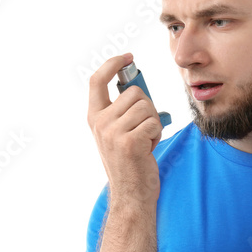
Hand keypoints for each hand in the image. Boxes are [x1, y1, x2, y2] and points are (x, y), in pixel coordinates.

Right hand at [87, 53, 161, 206]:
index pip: (97, 81)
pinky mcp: (130, 142)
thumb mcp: (116, 133)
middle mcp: (100, 123)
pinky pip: (154, 122)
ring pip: (146, 106)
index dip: (112, 64)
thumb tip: (135, 85)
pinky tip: (149, 148)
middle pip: (134, 92)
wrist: (131, 195)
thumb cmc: (130, 161)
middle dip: (147, 108)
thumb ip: (120, 110)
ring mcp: (113, 133)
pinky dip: (158, 134)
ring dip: (153, 123)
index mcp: (94, 118)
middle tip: (142, 130)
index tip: (127, 57)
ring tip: (145, 141)